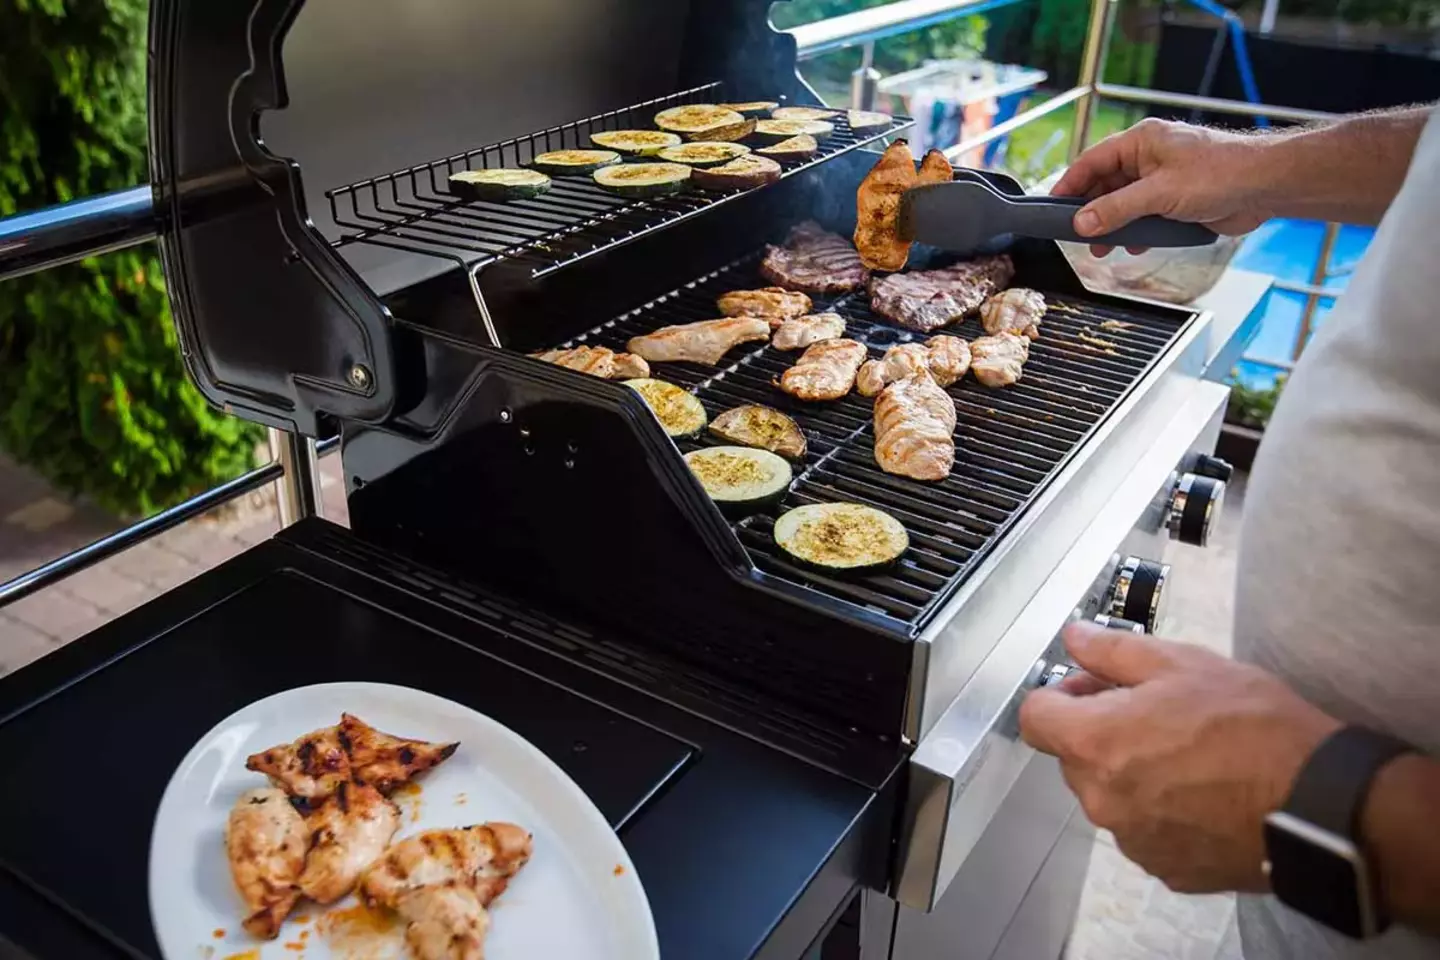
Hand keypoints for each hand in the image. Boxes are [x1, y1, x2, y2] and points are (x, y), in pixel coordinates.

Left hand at [1019, 622, 1340, 893]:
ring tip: (1190, 753)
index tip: (1095, 686)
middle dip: (1101, 730)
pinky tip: (1205, 791)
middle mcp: (1102, 799)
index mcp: (1096, 743)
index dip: (1061, 695)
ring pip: (1110, 795)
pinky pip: (1144, 831)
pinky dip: (1162, 810)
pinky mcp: (1167, 868)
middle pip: (1073, 756)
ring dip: (1132, 772)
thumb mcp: (1183, 664)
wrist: (1318, 803)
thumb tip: (1074, 637)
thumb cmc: (1254, 727)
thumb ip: (1114, 651)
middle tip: (1154, 712)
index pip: (1035, 717)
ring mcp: (1133, 839)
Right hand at [1051, 118, 1277, 255]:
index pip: (1092, 161)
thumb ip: (1117, 209)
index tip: (1052, 207)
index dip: (1069, 185)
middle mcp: (1149, 157)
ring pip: (1124, 203)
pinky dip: (1136, 230)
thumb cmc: (1220, 173)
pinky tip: (1134, 245)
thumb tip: (1082, 223)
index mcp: (1141, 142)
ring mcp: (1163, 179)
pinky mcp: (1176, 200)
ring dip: (1113, 225)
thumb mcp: (1159, 194)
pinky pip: (1145, 215)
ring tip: (1103, 248)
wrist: (1265, 186)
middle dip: (1091, 212)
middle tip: (1077, 236)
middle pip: (1105, 185)